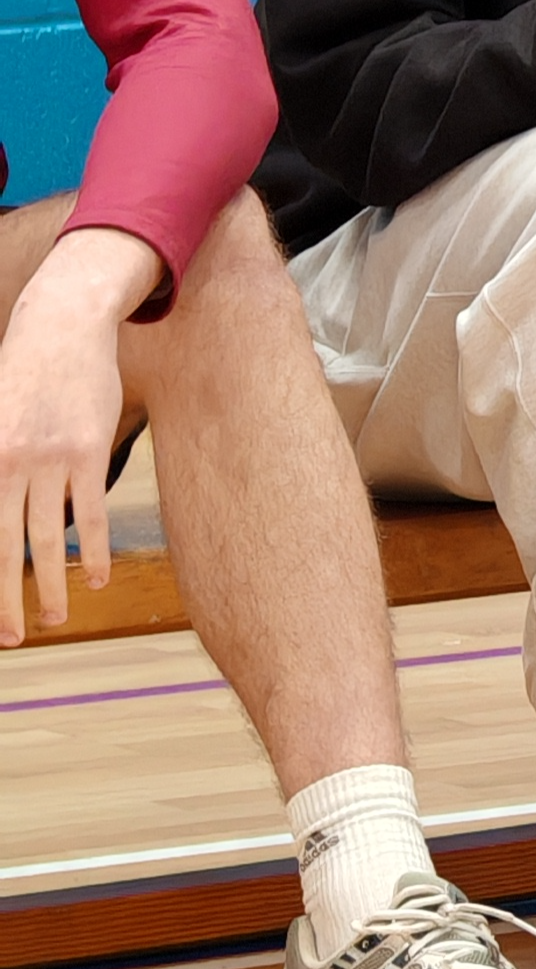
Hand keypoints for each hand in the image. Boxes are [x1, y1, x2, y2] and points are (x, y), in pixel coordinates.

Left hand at [1, 227, 155, 642]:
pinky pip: (91, 511)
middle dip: (6, 599)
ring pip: (49, 537)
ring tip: (51, 620)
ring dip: (51, 585)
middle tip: (11, 639)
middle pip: (5, 547)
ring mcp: (51, 459)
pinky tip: (92, 579)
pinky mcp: (88, 451)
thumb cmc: (15, 375)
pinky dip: (93, 549)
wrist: (60, 328)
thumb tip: (0, 517)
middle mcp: (8, 463)